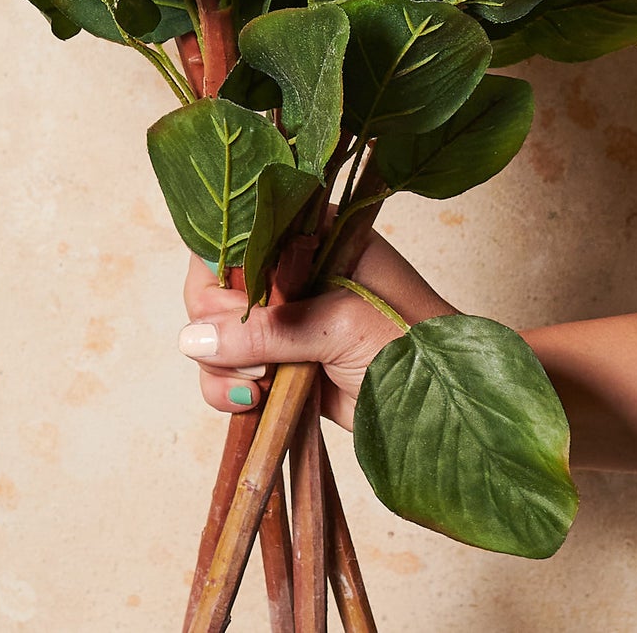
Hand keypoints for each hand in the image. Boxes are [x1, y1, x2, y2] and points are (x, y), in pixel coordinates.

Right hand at [179, 233, 455, 428]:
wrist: (441, 406)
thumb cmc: (411, 346)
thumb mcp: (339, 326)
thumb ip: (267, 330)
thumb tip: (194, 340)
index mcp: (312, 235)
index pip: (241, 230)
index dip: (222, 266)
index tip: (229, 302)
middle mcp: (292, 270)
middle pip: (217, 283)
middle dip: (219, 324)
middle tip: (250, 353)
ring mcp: (285, 318)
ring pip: (215, 331)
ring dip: (222, 364)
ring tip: (259, 385)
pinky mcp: (281, 361)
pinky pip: (229, 370)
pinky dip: (229, 389)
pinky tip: (254, 400)